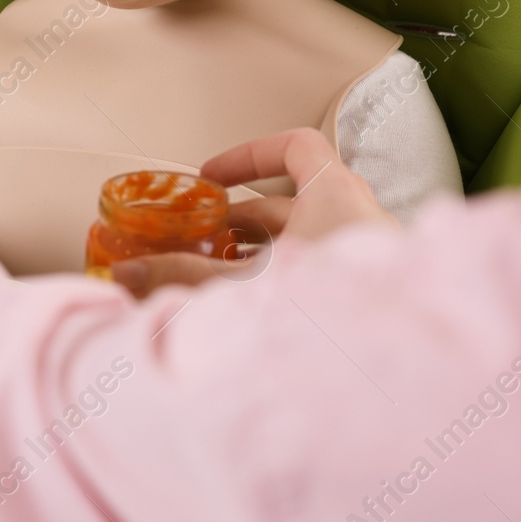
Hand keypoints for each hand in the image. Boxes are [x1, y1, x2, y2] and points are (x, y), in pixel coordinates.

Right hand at [109, 128, 394, 298]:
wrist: (392, 375)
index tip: (211, 177)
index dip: (249, 156)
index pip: (296, 146)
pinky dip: (287, 279)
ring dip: (259, 253)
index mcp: (336, 196)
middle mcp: (360, 219)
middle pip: (292, 202)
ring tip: (217, 274)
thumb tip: (127, 273)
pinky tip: (256, 309)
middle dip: (238, 220)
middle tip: (198, 236)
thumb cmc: (330, 312)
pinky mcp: (371, 295)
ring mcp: (370, 258)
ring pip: (306, 241)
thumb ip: (184, 276)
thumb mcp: (243, 286)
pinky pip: (323, 272)